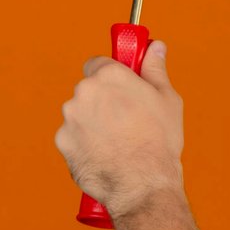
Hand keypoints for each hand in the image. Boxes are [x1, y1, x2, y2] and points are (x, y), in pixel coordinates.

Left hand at [55, 39, 184, 216]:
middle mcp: (84, 92)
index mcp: (109, 75)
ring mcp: (70, 117)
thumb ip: (155, 68)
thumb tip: (155, 47)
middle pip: (89, 89)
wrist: (142, 183)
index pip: (98, 62)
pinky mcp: (62, 141)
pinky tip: (106, 153)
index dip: (111, 75)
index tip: (121, 85)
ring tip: (119, 141)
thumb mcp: (167, 99)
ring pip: (80, 114)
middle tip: (127, 118)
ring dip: (94, 122)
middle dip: (103, 101)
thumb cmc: (159, 141)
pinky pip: (73, 136)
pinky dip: (85, 143)